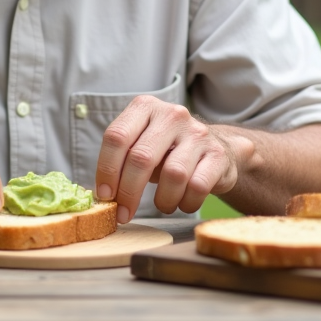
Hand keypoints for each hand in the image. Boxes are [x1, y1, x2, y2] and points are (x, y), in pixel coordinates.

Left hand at [94, 96, 252, 223]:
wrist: (217, 149)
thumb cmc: (169, 151)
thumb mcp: (143, 145)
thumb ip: (123, 160)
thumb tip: (103, 194)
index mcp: (145, 107)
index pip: (116, 137)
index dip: (106, 169)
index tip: (105, 196)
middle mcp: (172, 114)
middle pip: (141, 157)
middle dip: (128, 192)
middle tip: (123, 213)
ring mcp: (197, 132)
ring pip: (172, 175)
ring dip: (162, 200)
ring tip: (163, 204)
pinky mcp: (217, 154)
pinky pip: (197, 187)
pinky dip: (185, 203)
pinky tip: (183, 202)